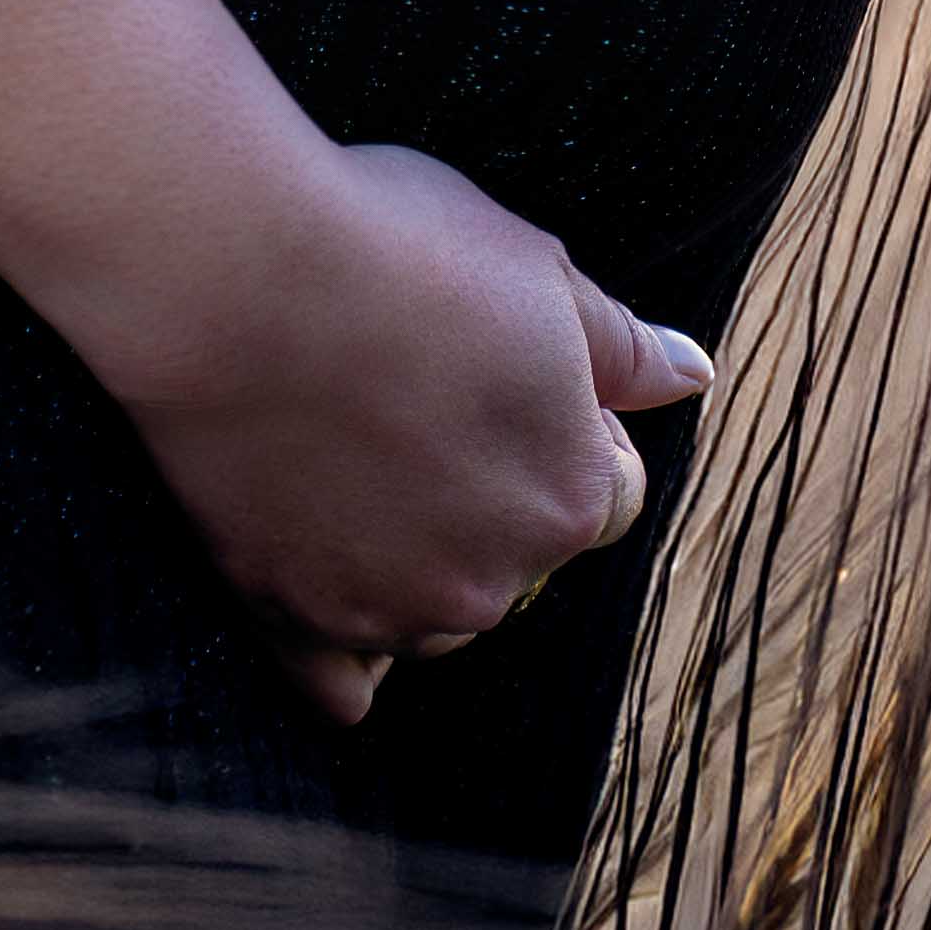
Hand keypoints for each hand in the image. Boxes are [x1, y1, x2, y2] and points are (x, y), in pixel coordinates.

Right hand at [85, 136, 708, 726]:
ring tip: (358, 445)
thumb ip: (624, 345)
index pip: (605, 490)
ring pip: (434, 607)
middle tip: (421, 390)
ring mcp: (388, 611)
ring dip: (418, 556)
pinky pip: (339, 681)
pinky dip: (344, 649)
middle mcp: (491, 579)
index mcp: (569, 494)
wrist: (236, 273)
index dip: (564, 422)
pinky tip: (332, 590)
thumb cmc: (395, 247)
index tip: (501, 365)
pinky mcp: (293, 622)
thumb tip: (694, 374)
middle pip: (517, 552)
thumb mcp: (538, 270)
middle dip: (490, 489)